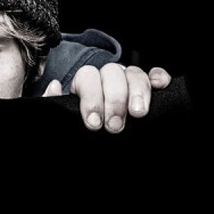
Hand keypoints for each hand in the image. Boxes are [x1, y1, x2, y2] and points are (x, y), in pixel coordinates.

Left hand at [42, 63, 170, 133]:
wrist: (98, 140)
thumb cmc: (81, 129)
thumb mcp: (64, 119)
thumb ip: (56, 104)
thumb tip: (54, 86)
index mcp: (86, 84)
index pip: (87, 77)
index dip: (91, 98)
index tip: (93, 124)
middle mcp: (108, 79)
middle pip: (112, 73)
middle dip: (114, 100)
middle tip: (114, 126)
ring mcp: (129, 82)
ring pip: (135, 73)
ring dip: (138, 92)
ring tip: (138, 114)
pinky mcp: (149, 90)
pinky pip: (155, 75)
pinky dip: (158, 77)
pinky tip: (159, 86)